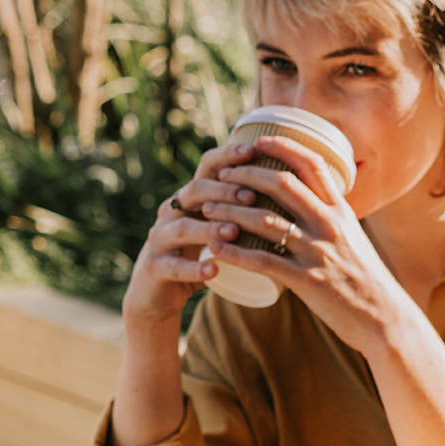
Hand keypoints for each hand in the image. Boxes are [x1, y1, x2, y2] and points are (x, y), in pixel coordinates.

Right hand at [121, 143, 261, 320]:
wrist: (158, 293)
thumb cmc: (199, 254)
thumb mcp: (217, 226)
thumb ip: (241, 208)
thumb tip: (289, 184)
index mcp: (190, 197)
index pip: (207, 167)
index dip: (228, 157)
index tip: (254, 151)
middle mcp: (171, 211)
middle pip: (194, 191)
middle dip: (223, 191)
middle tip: (251, 196)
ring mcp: (159, 239)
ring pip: (182, 227)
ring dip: (209, 228)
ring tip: (234, 231)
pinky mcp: (154, 268)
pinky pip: (173, 266)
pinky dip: (194, 269)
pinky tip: (213, 270)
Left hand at [199, 136, 420, 355]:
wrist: (385, 317)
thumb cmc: (366, 279)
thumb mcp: (353, 238)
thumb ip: (331, 219)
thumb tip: (309, 202)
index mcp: (342, 211)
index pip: (312, 165)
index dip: (283, 147)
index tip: (258, 141)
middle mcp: (330, 224)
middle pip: (282, 184)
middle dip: (247, 174)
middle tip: (223, 175)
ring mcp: (318, 251)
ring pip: (265, 220)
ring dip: (231, 211)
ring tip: (208, 209)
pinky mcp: (306, 280)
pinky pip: (262, 260)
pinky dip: (234, 252)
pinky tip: (215, 249)